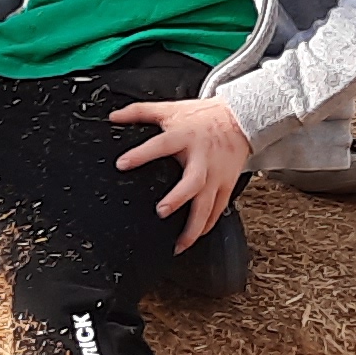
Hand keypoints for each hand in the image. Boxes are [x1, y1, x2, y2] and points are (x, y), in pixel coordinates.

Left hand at [113, 92, 251, 250]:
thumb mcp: (170, 109)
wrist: (241, 119)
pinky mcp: (227, 185)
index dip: (141, 154)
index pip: (161, 144)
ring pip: (208, 205)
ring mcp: (217, 174)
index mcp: (185, 137)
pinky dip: (207, 226)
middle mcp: (202, 158)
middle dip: (178, 198)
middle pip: (192, 182)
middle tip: (161, 212)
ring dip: (194, 227)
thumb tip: (114, 116)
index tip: (122, 164)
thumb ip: (140, 112)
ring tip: (179, 244)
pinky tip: (195, 238)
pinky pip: (218, 210)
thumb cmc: (203, 117)